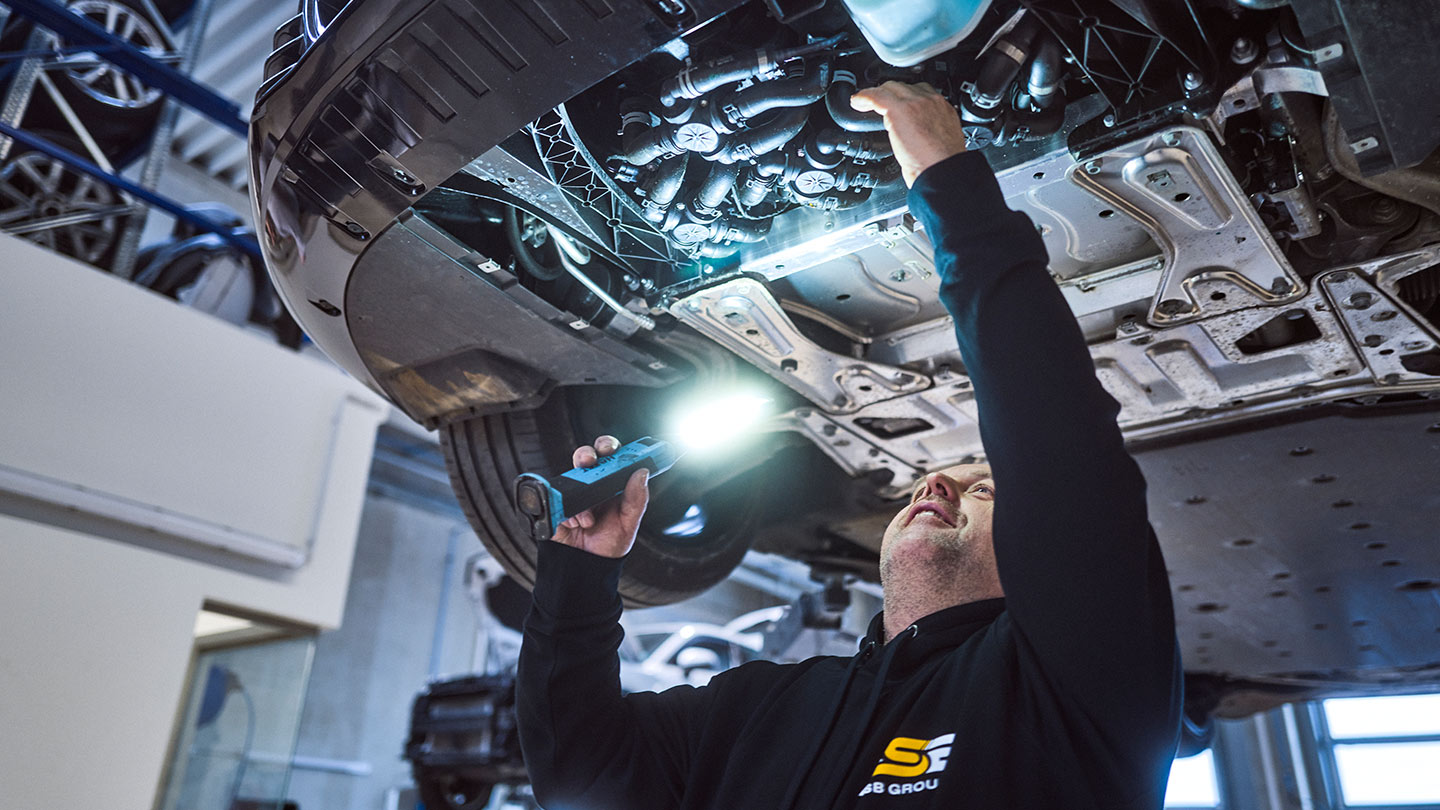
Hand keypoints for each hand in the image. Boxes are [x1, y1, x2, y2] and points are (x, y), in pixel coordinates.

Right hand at [550, 435, 649, 557]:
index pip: (611, 457)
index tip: (612, 447)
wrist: (587, 568)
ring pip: (570, 475)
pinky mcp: (556, 506)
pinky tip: (577, 525)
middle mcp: (591, 486)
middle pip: (586, 457)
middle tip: (590, 461)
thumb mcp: (629, 524)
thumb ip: (637, 500)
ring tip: (589, 516)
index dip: (610, 447)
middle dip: (587, 454)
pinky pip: (557, 499)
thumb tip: (642, 474)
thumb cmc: (609, 544)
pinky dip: (569, 512)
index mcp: (612, 485)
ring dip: (578, 489)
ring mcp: (573, 495)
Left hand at [850, 81, 966, 186]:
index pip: (921, 91)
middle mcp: (930, 101)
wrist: (941, 169)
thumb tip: (917, 134)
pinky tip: (857, 102)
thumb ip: (929, 130)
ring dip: (877, 95)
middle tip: (879, 105)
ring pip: (890, 88)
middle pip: (904, 87)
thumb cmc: (941, 164)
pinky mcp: (899, 110)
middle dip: (890, 94)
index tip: (898, 104)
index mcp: (942, 108)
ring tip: (865, 103)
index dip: (905, 97)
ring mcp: (914, 103)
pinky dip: (864, 97)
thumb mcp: (941, 140)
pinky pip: (876, 96)